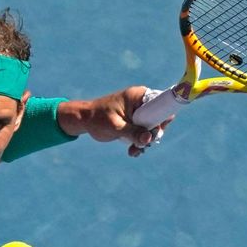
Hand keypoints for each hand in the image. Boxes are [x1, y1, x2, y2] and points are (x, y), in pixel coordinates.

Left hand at [57, 86, 172, 157]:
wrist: (84, 121)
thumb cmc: (97, 119)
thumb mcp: (115, 127)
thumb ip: (133, 133)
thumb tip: (149, 139)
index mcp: (138, 96)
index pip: (162, 103)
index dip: (162, 118)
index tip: (155, 131)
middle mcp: (141, 102)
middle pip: (159, 118)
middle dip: (152, 134)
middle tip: (143, 145)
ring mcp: (139, 112)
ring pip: (152, 128)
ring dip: (145, 141)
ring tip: (134, 151)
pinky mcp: (135, 121)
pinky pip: (144, 132)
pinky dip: (139, 142)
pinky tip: (132, 151)